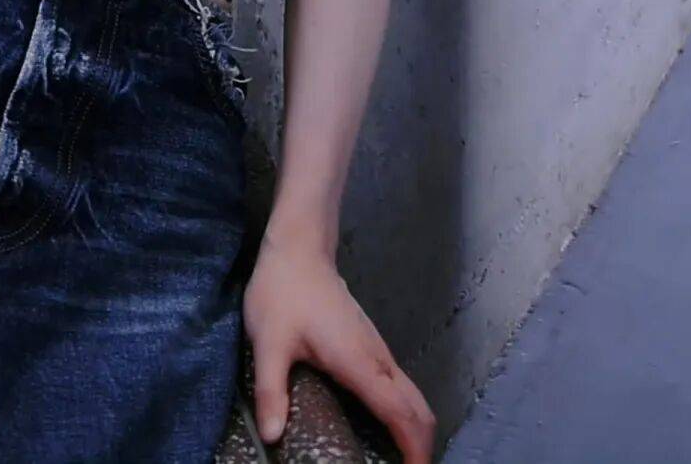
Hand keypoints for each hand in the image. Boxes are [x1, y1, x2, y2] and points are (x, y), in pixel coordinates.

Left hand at [241, 231, 435, 462]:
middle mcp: (377, 357)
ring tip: (397, 461)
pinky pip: (399, 386)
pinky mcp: (370, 345)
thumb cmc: (283, 292)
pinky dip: (403, 414)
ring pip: (412, 396)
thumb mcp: (268, 342)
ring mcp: (377, 349)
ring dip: (414, 430)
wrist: (299, 248)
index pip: (401, 413)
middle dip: (422, 446)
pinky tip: (382, 430)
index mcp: (358, 362)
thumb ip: (271, 390)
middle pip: (419, 408)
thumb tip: (272, 436)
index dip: (415, 450)